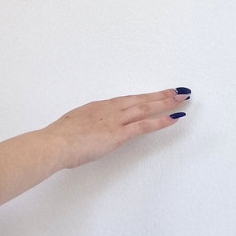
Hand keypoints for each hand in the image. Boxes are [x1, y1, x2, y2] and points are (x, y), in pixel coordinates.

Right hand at [0, 87, 189, 208]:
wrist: (54, 144)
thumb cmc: (55, 141)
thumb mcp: (68, 130)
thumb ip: (80, 131)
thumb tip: (81, 136)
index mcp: (95, 109)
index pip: (124, 101)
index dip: (140, 97)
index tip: (151, 95)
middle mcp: (108, 110)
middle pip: (139, 100)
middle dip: (159, 95)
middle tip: (176, 91)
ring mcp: (115, 120)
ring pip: (146, 108)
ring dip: (165, 103)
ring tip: (181, 99)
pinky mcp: (119, 134)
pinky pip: (145, 125)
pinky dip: (161, 120)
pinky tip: (174, 117)